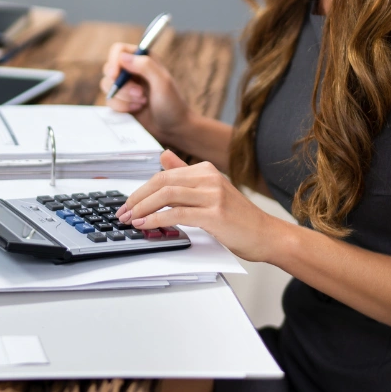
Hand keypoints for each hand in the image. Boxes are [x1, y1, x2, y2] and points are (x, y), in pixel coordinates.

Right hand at [101, 44, 192, 143]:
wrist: (173, 129)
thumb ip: (145, 66)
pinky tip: (136, 109)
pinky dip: (121, 107)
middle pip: (109, 69)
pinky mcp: (120, 101)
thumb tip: (122, 57)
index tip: (116, 75)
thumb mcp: (163, 82)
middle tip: (140, 94)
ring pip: (107, 86)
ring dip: (123, 97)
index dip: (114, 61)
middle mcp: (132, 70)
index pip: (118, 50)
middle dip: (122, 85)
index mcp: (143, 59)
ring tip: (142, 102)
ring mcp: (125, 86)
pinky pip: (109, 101)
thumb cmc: (172, 104)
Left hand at [116, 150, 282, 261]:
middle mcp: (209, 177)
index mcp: (205, 170)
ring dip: (143, 208)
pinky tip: (146, 225)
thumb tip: (163, 156)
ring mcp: (213, 194)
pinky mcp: (215, 214)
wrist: (267, 235)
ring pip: (166, 195)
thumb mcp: (210, 190)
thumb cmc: (237, 217)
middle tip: (123, 213)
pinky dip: (156, 219)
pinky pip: (177, 213)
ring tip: (130, 220)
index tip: (127, 204)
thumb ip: (185, 174)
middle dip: (137, 198)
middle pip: (161, 182)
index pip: (163, 175)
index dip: (141, 190)